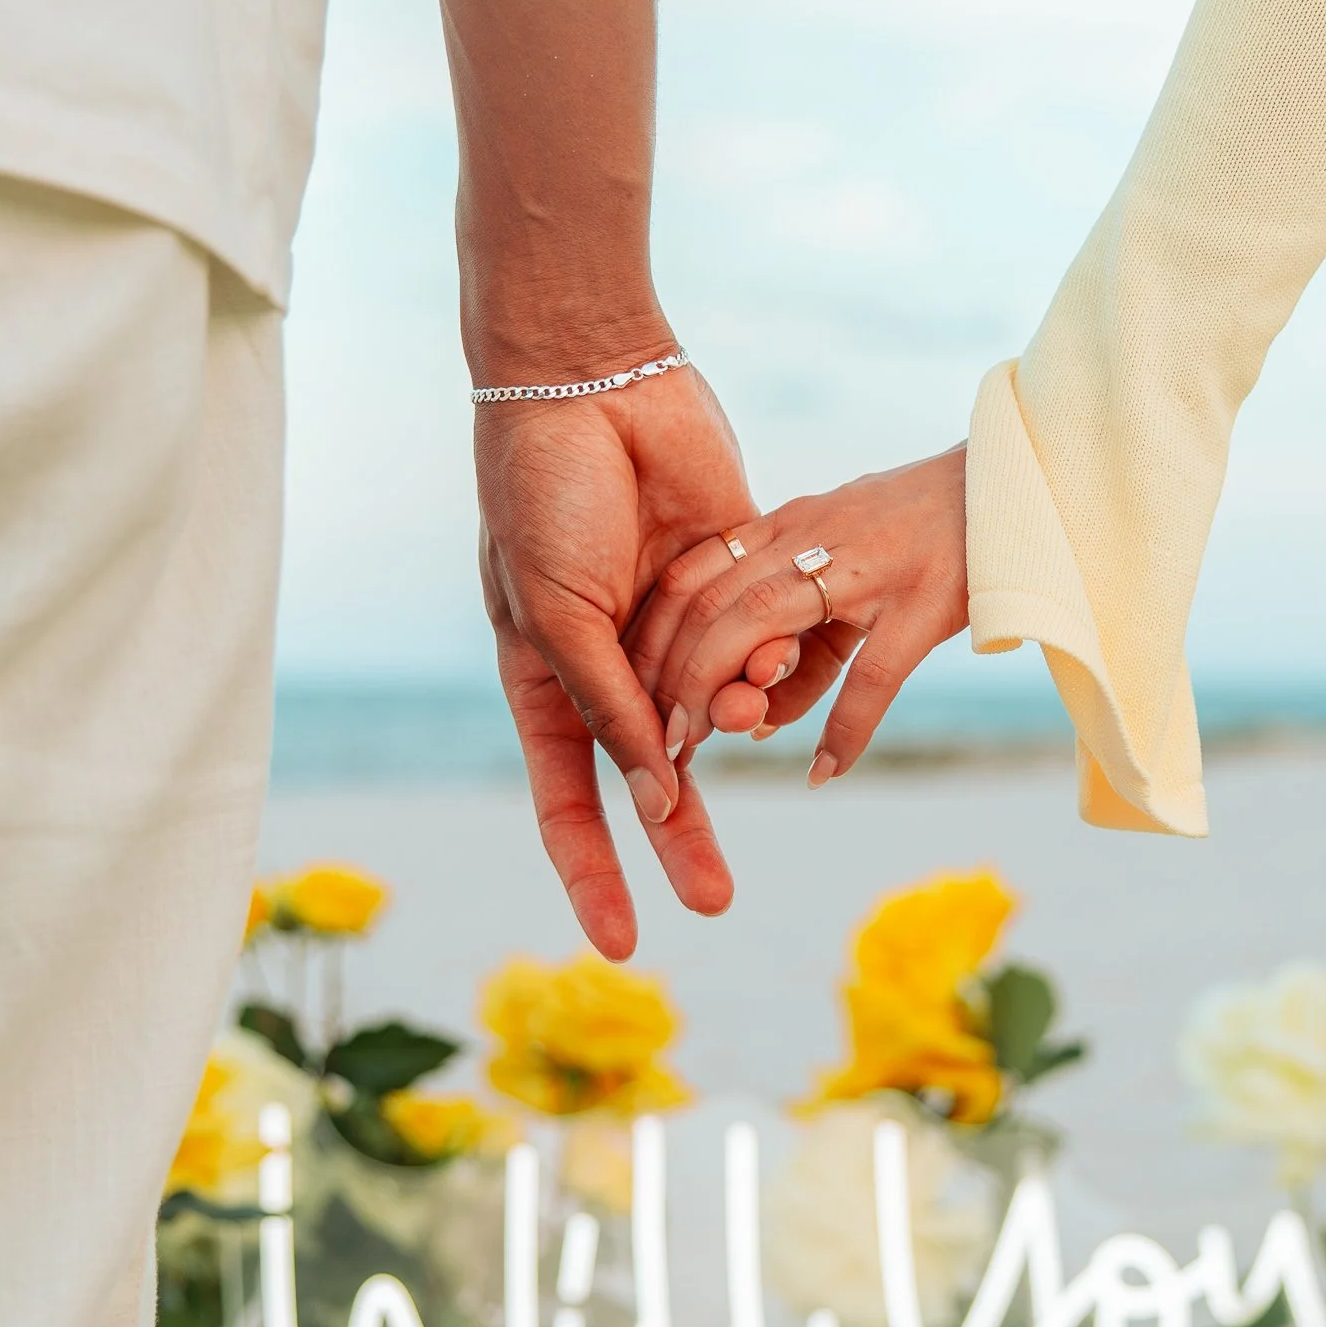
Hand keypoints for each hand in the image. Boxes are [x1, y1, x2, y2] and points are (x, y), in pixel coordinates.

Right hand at [478, 366, 756, 956]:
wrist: (592, 383)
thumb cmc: (544, 495)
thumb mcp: (558, 613)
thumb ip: (608, 707)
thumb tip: (653, 798)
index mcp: (545, 677)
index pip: (567, 800)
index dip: (591, 872)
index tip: (622, 943)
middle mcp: (612, 664)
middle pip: (650, 779)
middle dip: (683, 839)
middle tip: (718, 901)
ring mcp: (673, 624)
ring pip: (713, 713)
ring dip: (730, 718)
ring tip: (747, 701)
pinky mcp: (731, 581)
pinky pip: (758, 643)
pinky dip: (769, 655)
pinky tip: (781, 644)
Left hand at [627, 446, 968, 784]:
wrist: (1013, 486)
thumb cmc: (925, 534)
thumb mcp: (846, 573)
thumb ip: (802, 639)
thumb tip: (757, 723)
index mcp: (786, 525)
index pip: (690, 576)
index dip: (652, 639)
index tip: (633, 698)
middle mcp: (812, 537)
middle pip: (709, 604)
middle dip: (671, 675)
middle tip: (657, 741)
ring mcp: (867, 567)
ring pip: (761, 627)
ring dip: (721, 693)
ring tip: (702, 747)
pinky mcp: (924, 602)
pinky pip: (871, 674)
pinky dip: (842, 728)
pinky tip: (825, 772)